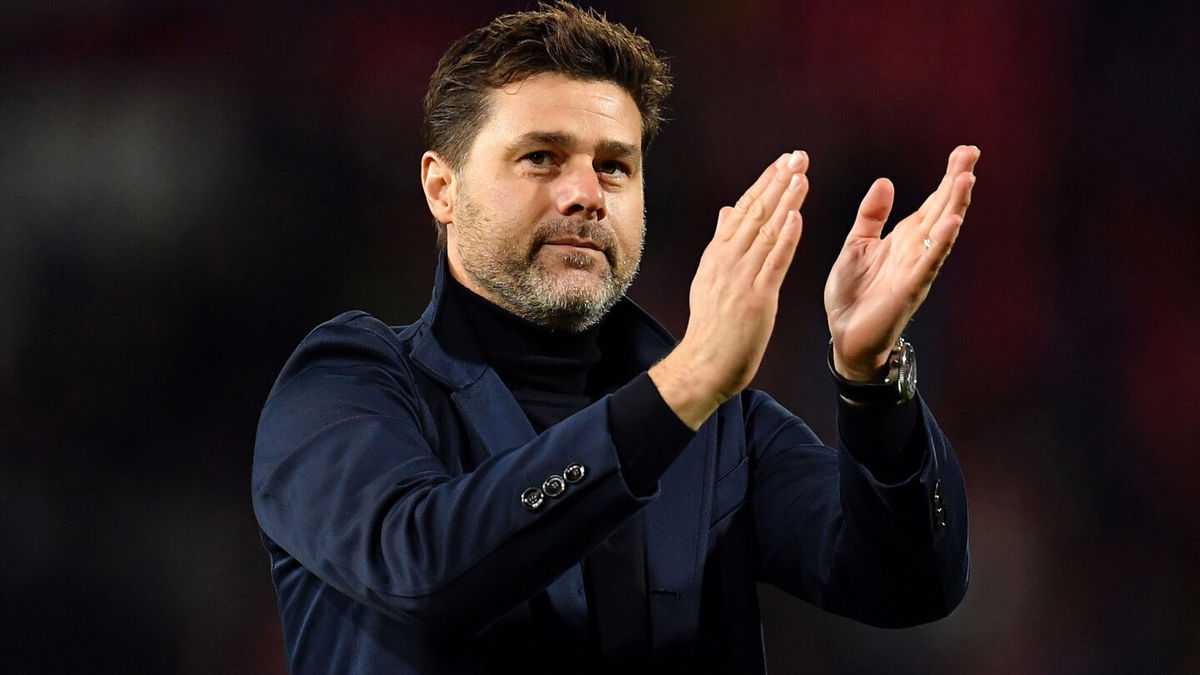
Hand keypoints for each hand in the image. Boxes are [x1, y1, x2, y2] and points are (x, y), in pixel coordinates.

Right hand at [650, 151, 809, 428]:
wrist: (705, 364)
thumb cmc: (713, 327)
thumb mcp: (711, 278)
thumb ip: (721, 243)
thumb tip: (726, 211)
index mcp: (718, 255)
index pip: (743, 210)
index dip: (764, 183)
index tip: (782, 162)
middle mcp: (727, 261)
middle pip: (755, 213)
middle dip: (777, 182)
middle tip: (797, 156)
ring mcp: (741, 279)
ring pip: (765, 232)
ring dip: (785, 201)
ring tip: (801, 175)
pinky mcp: (756, 298)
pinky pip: (773, 263)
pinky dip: (785, 238)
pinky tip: (796, 217)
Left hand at [824, 145, 979, 380]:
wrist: (845, 334)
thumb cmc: (853, 293)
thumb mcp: (857, 244)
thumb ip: (871, 215)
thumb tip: (885, 181)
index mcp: (904, 238)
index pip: (932, 202)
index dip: (948, 177)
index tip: (964, 151)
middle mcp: (916, 250)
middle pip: (942, 209)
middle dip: (957, 182)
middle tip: (971, 152)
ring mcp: (916, 269)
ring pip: (941, 232)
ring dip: (955, 206)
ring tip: (967, 178)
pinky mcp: (909, 289)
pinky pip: (929, 263)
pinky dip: (941, 243)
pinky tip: (953, 223)